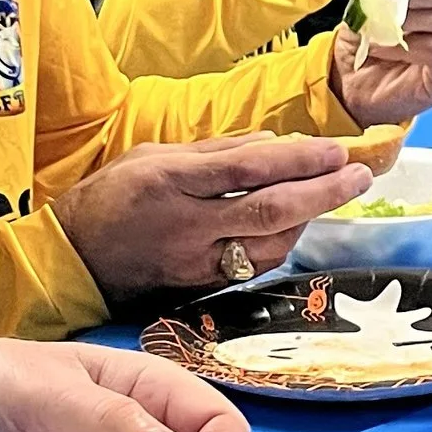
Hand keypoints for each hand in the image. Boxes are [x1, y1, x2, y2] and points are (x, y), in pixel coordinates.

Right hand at [53, 133, 371, 302]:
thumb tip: (271, 143)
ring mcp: (195, 261)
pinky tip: (297, 224)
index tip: (336, 150)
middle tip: (359, 176)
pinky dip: (282, 244)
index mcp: (172, 181)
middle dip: (323, 193)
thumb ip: (214, 150)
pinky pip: (253, 266)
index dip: (298, 160)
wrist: (72, 261)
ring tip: (333, 193)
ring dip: (309, 220)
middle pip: (269, 211)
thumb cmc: (110, 198)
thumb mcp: (152, 155)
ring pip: (269, 246)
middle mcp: (187, 224)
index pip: (248, 169)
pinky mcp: (200, 287)